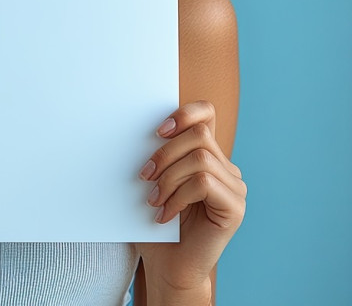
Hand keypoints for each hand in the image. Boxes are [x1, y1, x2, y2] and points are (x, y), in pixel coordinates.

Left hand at [135, 101, 246, 294]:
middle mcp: (226, 168)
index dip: (185, 113)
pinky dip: (178, 195)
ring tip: (153, 199)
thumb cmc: (155, 222)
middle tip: (144, 175)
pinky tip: (165, 214)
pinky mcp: (235, 208)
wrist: (166, 265)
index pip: (206, 113)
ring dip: (169, 177)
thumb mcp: (153, 180)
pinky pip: (204, 182)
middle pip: (199, 135)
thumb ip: (157, 152)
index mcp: (207, 154)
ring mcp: (234, 188)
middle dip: (165, 152)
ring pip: (200, 158)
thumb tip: (142, 126)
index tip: (157, 130)